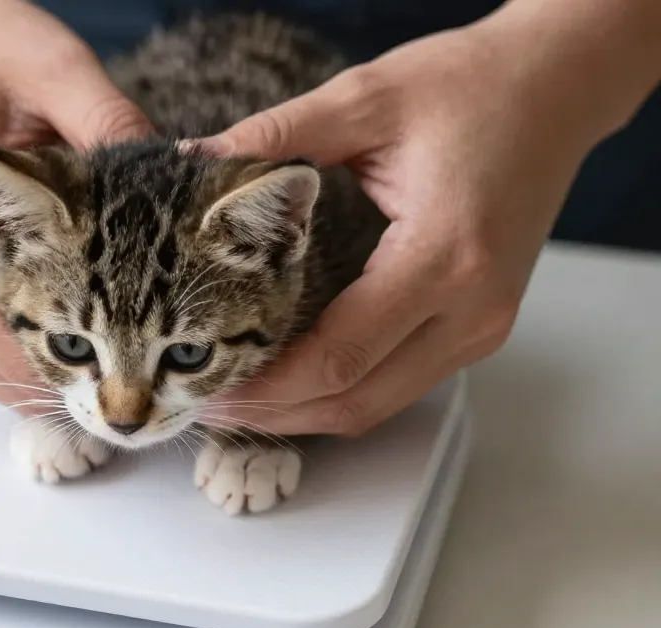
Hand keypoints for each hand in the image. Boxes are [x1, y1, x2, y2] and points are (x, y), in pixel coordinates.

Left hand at [196, 3, 653, 436]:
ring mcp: (482, 328)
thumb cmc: (473, 87)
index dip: (268, 383)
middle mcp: (472, 309)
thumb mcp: (367, 98)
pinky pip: (398, 386)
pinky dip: (339, 393)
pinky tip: (290, 379)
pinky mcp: (479, 329)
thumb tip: (195, 161)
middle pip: (357, 400)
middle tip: (206, 403)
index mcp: (445, 255)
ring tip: (237, 397)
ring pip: (377, 405)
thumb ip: (278, 136)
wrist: (558, 87)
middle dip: (275, 413)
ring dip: (304, 412)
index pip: (341, 353)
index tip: (208, 384)